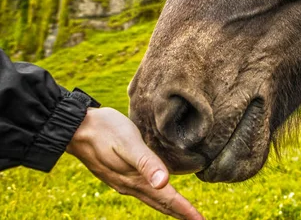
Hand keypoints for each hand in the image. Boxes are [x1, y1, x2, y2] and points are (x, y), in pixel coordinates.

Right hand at [66, 107, 203, 219]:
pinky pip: (143, 191)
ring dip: (169, 207)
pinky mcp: (118, 174)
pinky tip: (159, 191)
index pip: (167, 198)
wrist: (75, 128)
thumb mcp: (128, 143)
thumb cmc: (105, 130)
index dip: (185, 210)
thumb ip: (146, 162)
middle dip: (180, 213)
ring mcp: (122, 181)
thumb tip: (164, 182)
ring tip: (183, 212)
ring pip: (152, 199)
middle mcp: (129, 185)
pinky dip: (157, 196)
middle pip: (161, 203)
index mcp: (135, 180)